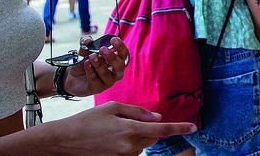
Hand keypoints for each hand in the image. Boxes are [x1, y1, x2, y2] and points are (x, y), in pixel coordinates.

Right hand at [49, 102, 195, 155]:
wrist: (65, 141)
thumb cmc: (88, 120)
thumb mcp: (112, 108)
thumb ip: (137, 112)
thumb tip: (157, 117)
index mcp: (130, 129)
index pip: (162, 129)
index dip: (179, 128)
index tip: (194, 127)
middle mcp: (129, 147)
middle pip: (152, 137)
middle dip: (148, 128)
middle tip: (128, 121)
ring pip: (141, 146)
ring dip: (136, 137)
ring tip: (112, 131)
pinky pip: (131, 153)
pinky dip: (128, 145)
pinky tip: (111, 140)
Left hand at [63, 36, 128, 96]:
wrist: (73, 76)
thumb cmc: (86, 62)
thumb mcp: (85, 51)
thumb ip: (86, 44)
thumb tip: (88, 40)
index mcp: (116, 60)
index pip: (123, 54)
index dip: (120, 47)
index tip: (113, 40)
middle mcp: (115, 72)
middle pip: (120, 66)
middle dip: (112, 57)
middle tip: (102, 50)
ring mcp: (107, 81)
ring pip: (106, 74)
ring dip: (98, 64)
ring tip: (91, 56)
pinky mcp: (98, 88)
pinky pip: (95, 80)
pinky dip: (90, 71)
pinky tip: (87, 64)